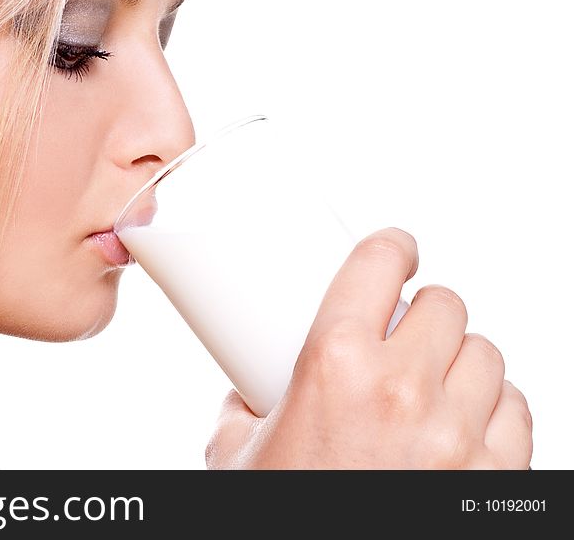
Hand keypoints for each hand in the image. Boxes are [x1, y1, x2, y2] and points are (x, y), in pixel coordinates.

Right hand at [206, 228, 532, 468]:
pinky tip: (468, 419)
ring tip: (435, 379)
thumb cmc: (277, 509)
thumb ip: (244, 402)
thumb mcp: (236, 451)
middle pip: (445, 305)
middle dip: (424, 311)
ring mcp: (456, 437)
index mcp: (334, 364)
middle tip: (404, 331)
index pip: (380, 263)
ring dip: (461, 357)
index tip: (397, 251)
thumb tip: (250, 382)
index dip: (393, 246)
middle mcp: (402, 389)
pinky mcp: (493, 478)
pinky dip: (496, 407)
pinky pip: (518, 409)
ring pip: (487, 353)